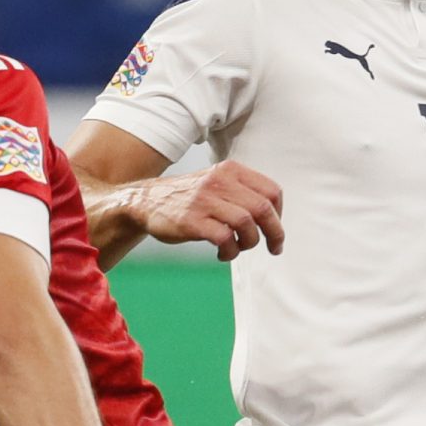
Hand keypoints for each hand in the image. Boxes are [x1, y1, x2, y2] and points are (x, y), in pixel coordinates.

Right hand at [135, 162, 284, 259]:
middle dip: (274, 232)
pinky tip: (223, 254)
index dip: (279, 214)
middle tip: (274, 248)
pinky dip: (230, 251)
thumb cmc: (188, 197)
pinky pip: (225, 238)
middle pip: (263, 208)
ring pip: (246, 223)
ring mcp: (205, 200)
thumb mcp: (217, 182)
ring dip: (249, 243)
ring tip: (238, 248)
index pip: (272, 191)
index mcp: (231, 170)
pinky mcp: (192, 220)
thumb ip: (243, 192)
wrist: (147, 201)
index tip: (274, 229)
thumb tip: (274, 217)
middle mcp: (220, 181)